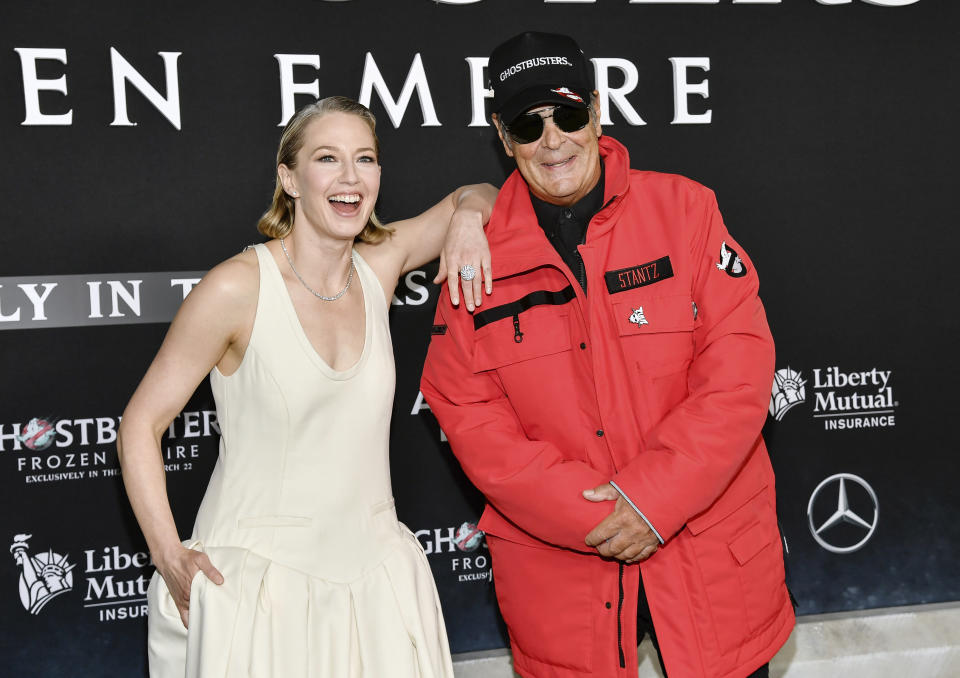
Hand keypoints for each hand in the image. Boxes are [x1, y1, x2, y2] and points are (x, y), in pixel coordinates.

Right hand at [154, 544, 223, 628]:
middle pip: (198, 613)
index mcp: (191, 589)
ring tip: (209, 621)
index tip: (220, 614)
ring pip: (191, 617)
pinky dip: (189, 620)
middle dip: (207, 617)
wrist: (168, 558)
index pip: (204, 606)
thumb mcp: (200, 559)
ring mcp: (181, 601)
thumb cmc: (184, 558)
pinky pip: (183, 616)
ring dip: (199, 620)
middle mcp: (185, 598)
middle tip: (217, 619)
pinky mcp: (177, 601)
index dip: (212, 612)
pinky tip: (197, 621)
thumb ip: (210, 570)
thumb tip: (220, 581)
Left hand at [434, 190, 492, 311]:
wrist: (466, 219)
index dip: (454, 292)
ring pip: (477, 278)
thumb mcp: (444, 251)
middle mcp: (463, 259)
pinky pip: (487, 270)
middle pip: (466, 282)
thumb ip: (442, 268)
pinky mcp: (485, 254)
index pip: (452, 279)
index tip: (456, 303)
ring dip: (478, 292)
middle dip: (468, 297)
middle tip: (470, 309)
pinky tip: (488, 290)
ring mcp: (475, 257)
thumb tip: (437, 282)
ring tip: (478, 303)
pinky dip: (489, 281)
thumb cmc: (453, 236)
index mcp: (452, 259)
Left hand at [583, 483, 658, 563]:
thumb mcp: (622, 488)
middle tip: (598, 548)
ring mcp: (644, 539)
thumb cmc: (644, 490)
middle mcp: (632, 531)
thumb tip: (585, 494)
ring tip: (610, 552)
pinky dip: (632, 558)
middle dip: (602, 550)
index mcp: (622, 517)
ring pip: (625, 555)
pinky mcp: (654, 542)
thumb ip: (603, 492)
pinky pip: (641, 556)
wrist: (670, 494)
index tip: (588, 540)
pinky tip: (626, 556)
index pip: (601, 534)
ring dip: (616, 556)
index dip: (592, 539)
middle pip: (612, 548)